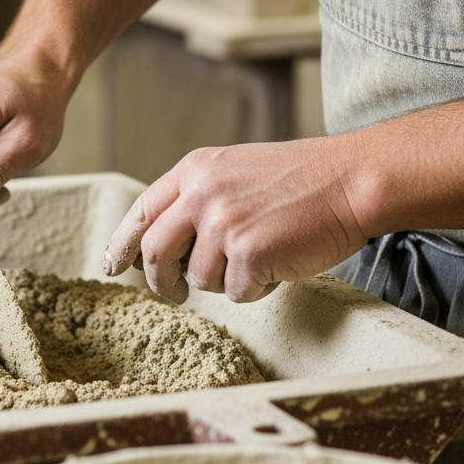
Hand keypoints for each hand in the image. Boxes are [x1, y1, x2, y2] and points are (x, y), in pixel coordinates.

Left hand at [102, 139, 369, 303]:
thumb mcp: (237, 170)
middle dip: (160, 281)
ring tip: (261, 256)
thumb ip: (200, 196)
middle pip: (155, 252)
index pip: (142, 211)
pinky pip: (237, 291)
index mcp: (195, 170)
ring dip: (227, 280)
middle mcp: (201, 194)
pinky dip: (258, 287)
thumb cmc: (303, 179)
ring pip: (200, 278)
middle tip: (173, 294)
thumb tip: (168, 242)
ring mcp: (223, 224)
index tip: (112, 266)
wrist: (351, 180)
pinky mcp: (248, 253)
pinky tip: (280, 263)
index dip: (121, 243)